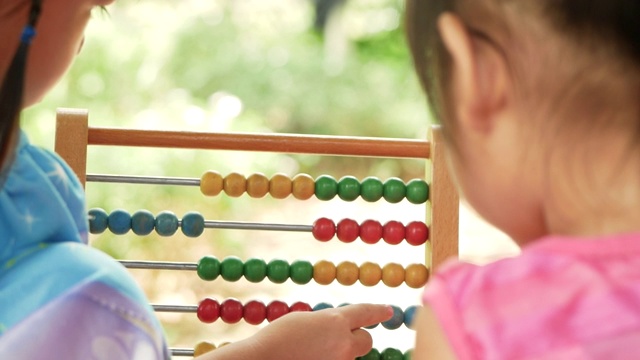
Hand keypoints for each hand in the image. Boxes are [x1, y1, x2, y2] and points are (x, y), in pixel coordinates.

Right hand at [199, 303, 392, 359]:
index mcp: (336, 321)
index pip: (366, 313)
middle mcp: (343, 343)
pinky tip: (309, 357)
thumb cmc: (277, 338)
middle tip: (341, 337)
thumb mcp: (303, 320)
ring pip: (348, 355)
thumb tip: (335, 327)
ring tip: (311, 350)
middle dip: (358, 337)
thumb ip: (324, 321)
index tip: (389, 310)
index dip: (378, 311)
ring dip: (337, 352)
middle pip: (366, 340)